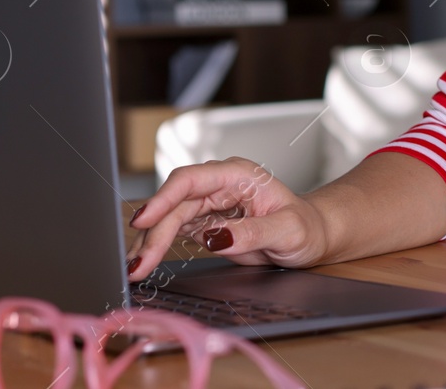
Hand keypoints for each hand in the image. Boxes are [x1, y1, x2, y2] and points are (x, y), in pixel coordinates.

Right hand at [126, 157, 325, 281]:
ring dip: (150, 243)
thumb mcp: (287, 230)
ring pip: (169, 219)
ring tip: (134, 269)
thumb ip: (252, 232)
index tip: (144, 220)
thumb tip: (215, 236)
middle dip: (153, 234)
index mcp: (239, 175)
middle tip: (137, 265)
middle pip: (174, 205)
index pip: (192, 180)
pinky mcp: (204, 221)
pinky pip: (173, 231)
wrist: (311, 235)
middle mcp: (219, 185)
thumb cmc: (305, 226)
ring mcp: (209, 203)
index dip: (163, 198)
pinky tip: (144, 262)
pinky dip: (158, 247)